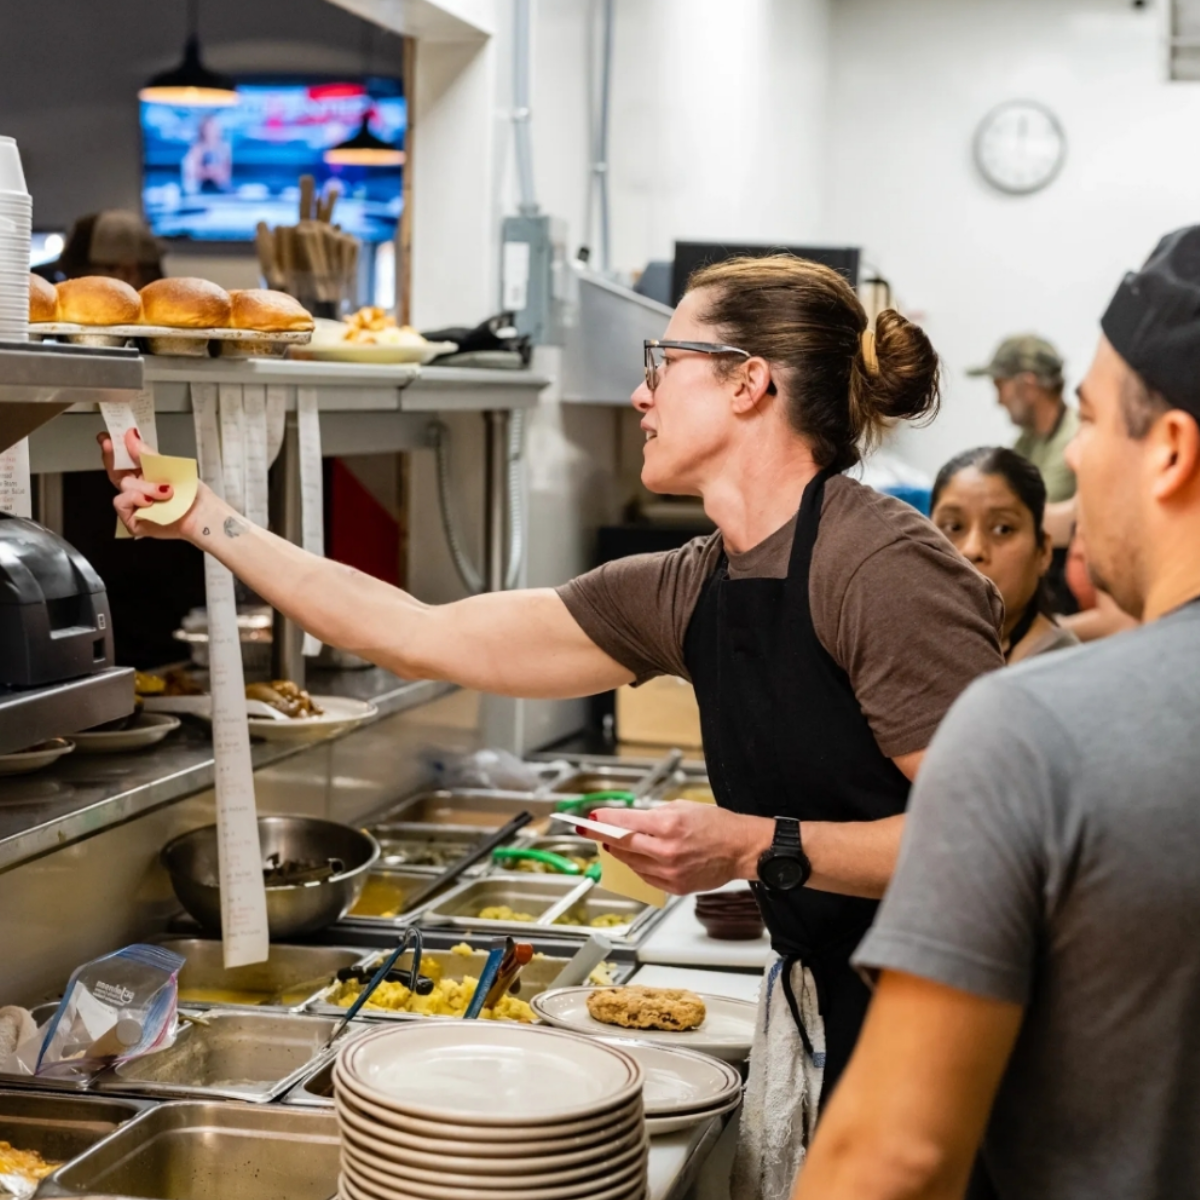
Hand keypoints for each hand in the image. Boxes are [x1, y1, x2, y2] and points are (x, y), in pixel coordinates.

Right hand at [99, 428, 200, 538]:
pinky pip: (121, 503)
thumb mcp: (167, 466)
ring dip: (143, 486)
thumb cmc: (191, 493)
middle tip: (111, 445)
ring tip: (164, 490)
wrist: (202, 514)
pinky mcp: (133, 520)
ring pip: (123, 486)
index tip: (106, 438)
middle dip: (112, 457)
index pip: (122, 461)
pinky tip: (149, 501)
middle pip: (115, 471)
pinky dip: (135, 499)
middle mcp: (138, 490)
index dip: (112, 449)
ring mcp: (135, 506)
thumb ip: (145, 453)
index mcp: (145, 476)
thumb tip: (131, 435)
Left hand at [583, 801, 773, 894]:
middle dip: (604, 837)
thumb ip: (654, 814)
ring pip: (631, 863)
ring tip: (613, 844)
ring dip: (619, 853)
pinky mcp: (674, 886)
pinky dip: (637, 866)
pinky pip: (645, 877)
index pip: (625, 823)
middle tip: (593, 831)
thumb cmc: (717, 825)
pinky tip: (635, 858)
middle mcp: (667, 850)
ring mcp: (670, 871)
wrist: (740, 849)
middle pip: (622, 845)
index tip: (591, 818)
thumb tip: (630, 820)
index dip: (604, 820)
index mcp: (669, 825)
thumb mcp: (682, 807)